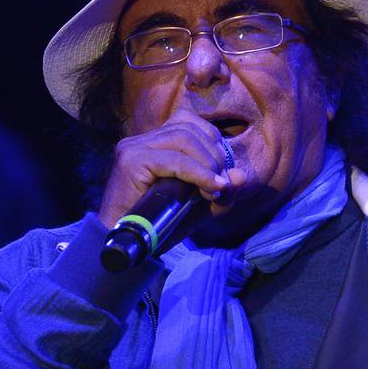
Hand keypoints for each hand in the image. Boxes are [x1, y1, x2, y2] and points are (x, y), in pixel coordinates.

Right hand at [96, 99, 260, 229]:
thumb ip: (220, 191)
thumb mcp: (198, 207)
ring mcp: (134, 147)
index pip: (190, 123)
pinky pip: (175, 160)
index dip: (213, 143)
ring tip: (215, 189)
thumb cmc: (159, 226)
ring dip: (208, 164)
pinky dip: (199, 173)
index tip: (222, 174)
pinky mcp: (132, 161)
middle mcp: (141, 139)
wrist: (126, 246)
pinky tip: (211, 188)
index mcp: (153, 142)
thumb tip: (240, 176)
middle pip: (190, 128)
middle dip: (215, 155)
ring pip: (184, 139)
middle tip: (222, 186)